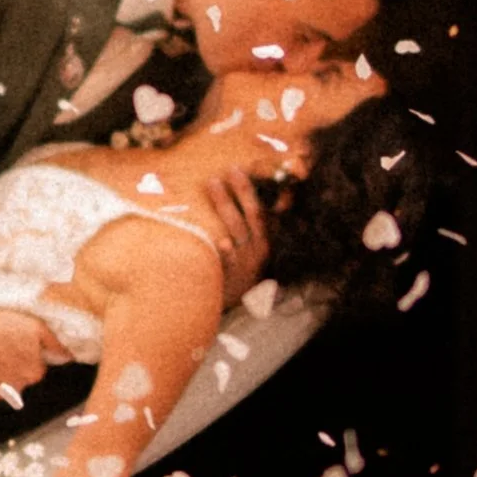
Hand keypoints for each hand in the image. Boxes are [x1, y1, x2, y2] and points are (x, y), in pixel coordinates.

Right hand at [0, 309, 52, 406]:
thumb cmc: (0, 325)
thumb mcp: (34, 326)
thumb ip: (54, 344)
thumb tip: (68, 357)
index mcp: (34, 373)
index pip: (36, 369)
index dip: (26, 355)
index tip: (13, 343)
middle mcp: (18, 389)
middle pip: (19, 380)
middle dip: (12, 368)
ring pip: (1, 387)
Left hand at [208, 167, 269, 307]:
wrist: (240, 307)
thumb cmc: (243, 272)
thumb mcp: (252, 251)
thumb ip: (250, 228)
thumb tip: (243, 199)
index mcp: (263, 241)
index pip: (258, 210)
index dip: (248, 190)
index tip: (237, 169)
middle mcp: (256, 249)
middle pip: (248, 216)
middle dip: (237, 192)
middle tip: (221, 172)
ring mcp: (244, 263)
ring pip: (237, 231)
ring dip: (226, 207)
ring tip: (212, 185)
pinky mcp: (231, 277)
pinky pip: (230, 263)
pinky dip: (227, 252)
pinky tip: (221, 241)